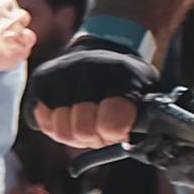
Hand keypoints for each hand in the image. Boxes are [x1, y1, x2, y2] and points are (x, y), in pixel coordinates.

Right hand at [25, 33, 152, 147]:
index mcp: (122, 75)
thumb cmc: (130, 80)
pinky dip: (53, 125)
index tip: (118, 130)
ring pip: (59, 130)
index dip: (113, 135)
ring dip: (73, 135)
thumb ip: (153, 119)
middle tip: (101, 131)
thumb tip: (152, 146)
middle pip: (81, 131)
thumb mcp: (151, 93)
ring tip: (87, 122)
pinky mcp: (41, 78)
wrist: (106, 46)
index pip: (110, 125)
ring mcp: (61, 72)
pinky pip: (40, 120)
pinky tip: (68, 114)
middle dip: (93, 138)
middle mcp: (88, 68)